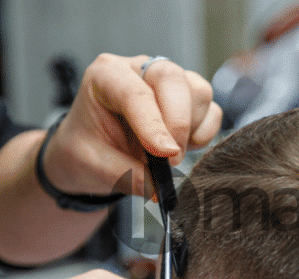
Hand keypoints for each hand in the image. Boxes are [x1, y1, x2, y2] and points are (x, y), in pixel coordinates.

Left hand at [41, 54, 222, 197]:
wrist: (91, 153)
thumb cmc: (86, 149)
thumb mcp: (93, 166)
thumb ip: (126, 175)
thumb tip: (159, 188)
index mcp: (106, 76)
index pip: (135, 93)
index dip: (153, 125)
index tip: (166, 155)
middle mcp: (139, 69)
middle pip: (172, 79)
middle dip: (177, 122)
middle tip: (171, 161)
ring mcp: (167, 81)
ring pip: (198, 92)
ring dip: (190, 129)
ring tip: (168, 156)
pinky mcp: (189, 98)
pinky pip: (212, 110)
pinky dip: (204, 133)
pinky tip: (183, 148)